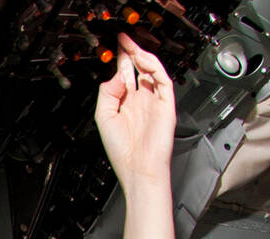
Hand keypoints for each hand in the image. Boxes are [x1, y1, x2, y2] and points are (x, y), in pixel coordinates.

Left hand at [95, 33, 174, 196]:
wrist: (139, 168)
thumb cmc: (122, 151)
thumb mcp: (104, 118)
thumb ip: (107, 94)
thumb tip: (116, 75)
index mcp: (126, 104)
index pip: (125, 75)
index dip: (120, 60)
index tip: (115, 47)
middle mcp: (140, 101)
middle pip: (138, 69)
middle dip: (132, 52)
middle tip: (124, 38)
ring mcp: (154, 101)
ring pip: (151, 71)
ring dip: (142, 57)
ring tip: (131, 47)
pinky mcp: (166, 103)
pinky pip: (162, 79)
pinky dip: (153, 68)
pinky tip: (141, 61)